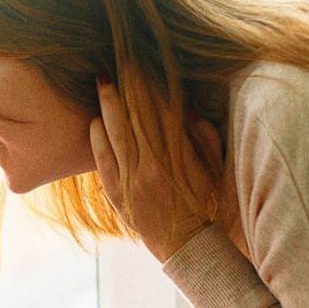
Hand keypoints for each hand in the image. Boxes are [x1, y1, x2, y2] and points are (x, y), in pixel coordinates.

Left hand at [89, 78, 222, 262]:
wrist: (187, 248)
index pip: (162, 112)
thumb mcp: (213, 171)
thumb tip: (187, 108)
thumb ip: (204, 139)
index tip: (144, 64)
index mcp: (178, 158)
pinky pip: (103, 160)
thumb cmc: (204, 206)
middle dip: (127, 86)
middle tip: (118, 59)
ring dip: (108, 104)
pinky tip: (95, 119)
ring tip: (102, 80)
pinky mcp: (116, 193)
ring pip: (116, 133)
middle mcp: (152, 166)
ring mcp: (131, 180)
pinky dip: (98, 138)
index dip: (151, 85)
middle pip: (136, 116)